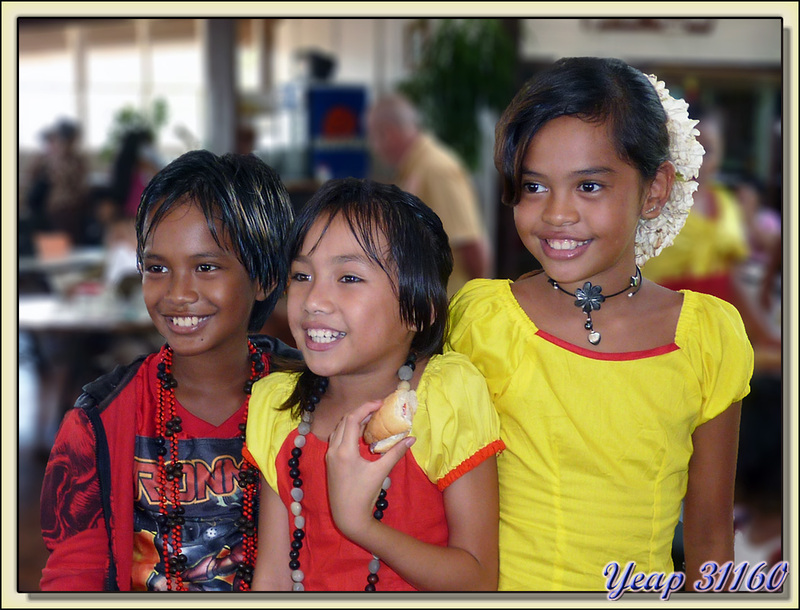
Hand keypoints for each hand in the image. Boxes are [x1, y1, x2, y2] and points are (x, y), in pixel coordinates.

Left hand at [325, 400, 413, 542]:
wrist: (348, 517)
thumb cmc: (364, 495)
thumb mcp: (381, 472)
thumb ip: (395, 453)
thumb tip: (411, 438)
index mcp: (345, 450)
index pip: (353, 419)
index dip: (366, 407)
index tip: (380, 404)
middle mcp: (334, 450)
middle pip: (345, 420)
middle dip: (361, 412)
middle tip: (378, 410)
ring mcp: (330, 456)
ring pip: (339, 429)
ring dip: (353, 420)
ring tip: (371, 420)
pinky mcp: (331, 462)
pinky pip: (337, 438)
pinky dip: (348, 431)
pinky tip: (361, 436)